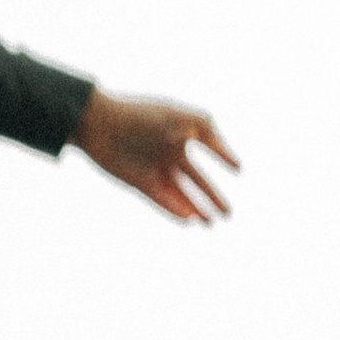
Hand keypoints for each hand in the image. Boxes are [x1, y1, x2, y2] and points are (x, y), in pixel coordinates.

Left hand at [73, 90, 240, 225]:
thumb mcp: (179, 117)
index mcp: (181, 133)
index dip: (223, 156)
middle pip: (196, 180)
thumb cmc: (141, 116)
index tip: (238, 168)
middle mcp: (170, 153)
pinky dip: (176, 210)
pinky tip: (190, 220)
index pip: (208, 147)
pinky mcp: (141, 183)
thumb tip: (225, 150)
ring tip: (212, 223)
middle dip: (212, 197)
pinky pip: (163, 201)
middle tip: (229, 214)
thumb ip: (206, 130)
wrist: (101, 124)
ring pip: (181, 194)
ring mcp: (155, 170)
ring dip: (197, 208)